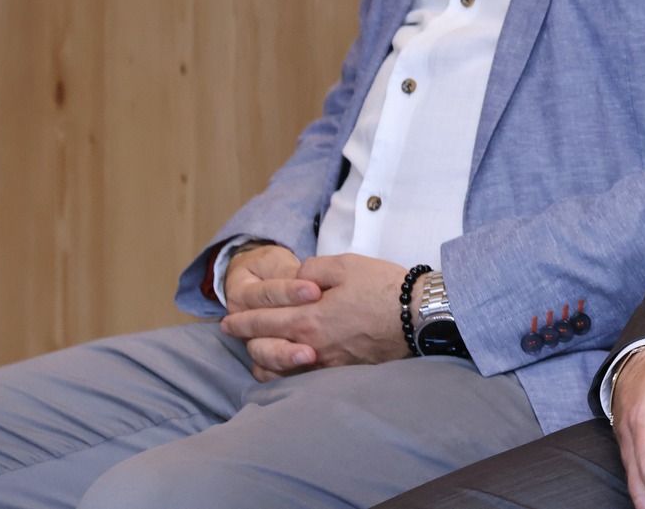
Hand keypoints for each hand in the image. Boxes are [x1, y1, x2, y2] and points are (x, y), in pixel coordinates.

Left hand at [219, 252, 410, 377]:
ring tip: (257, 351)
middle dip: (244, 340)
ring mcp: (326, 364)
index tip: (227, 319)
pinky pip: (302, 379)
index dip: (241, 319)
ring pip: (279, 371)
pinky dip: (286, 373)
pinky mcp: (342, 372)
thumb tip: (297, 278)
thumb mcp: (346, 264)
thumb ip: (312, 269)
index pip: (262, 321)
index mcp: (308, 319)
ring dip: (262, 361)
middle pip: (263, 350)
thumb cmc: (383, 288)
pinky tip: (287, 365)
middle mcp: (311, 346)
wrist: (418, 316)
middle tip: (234, 332)